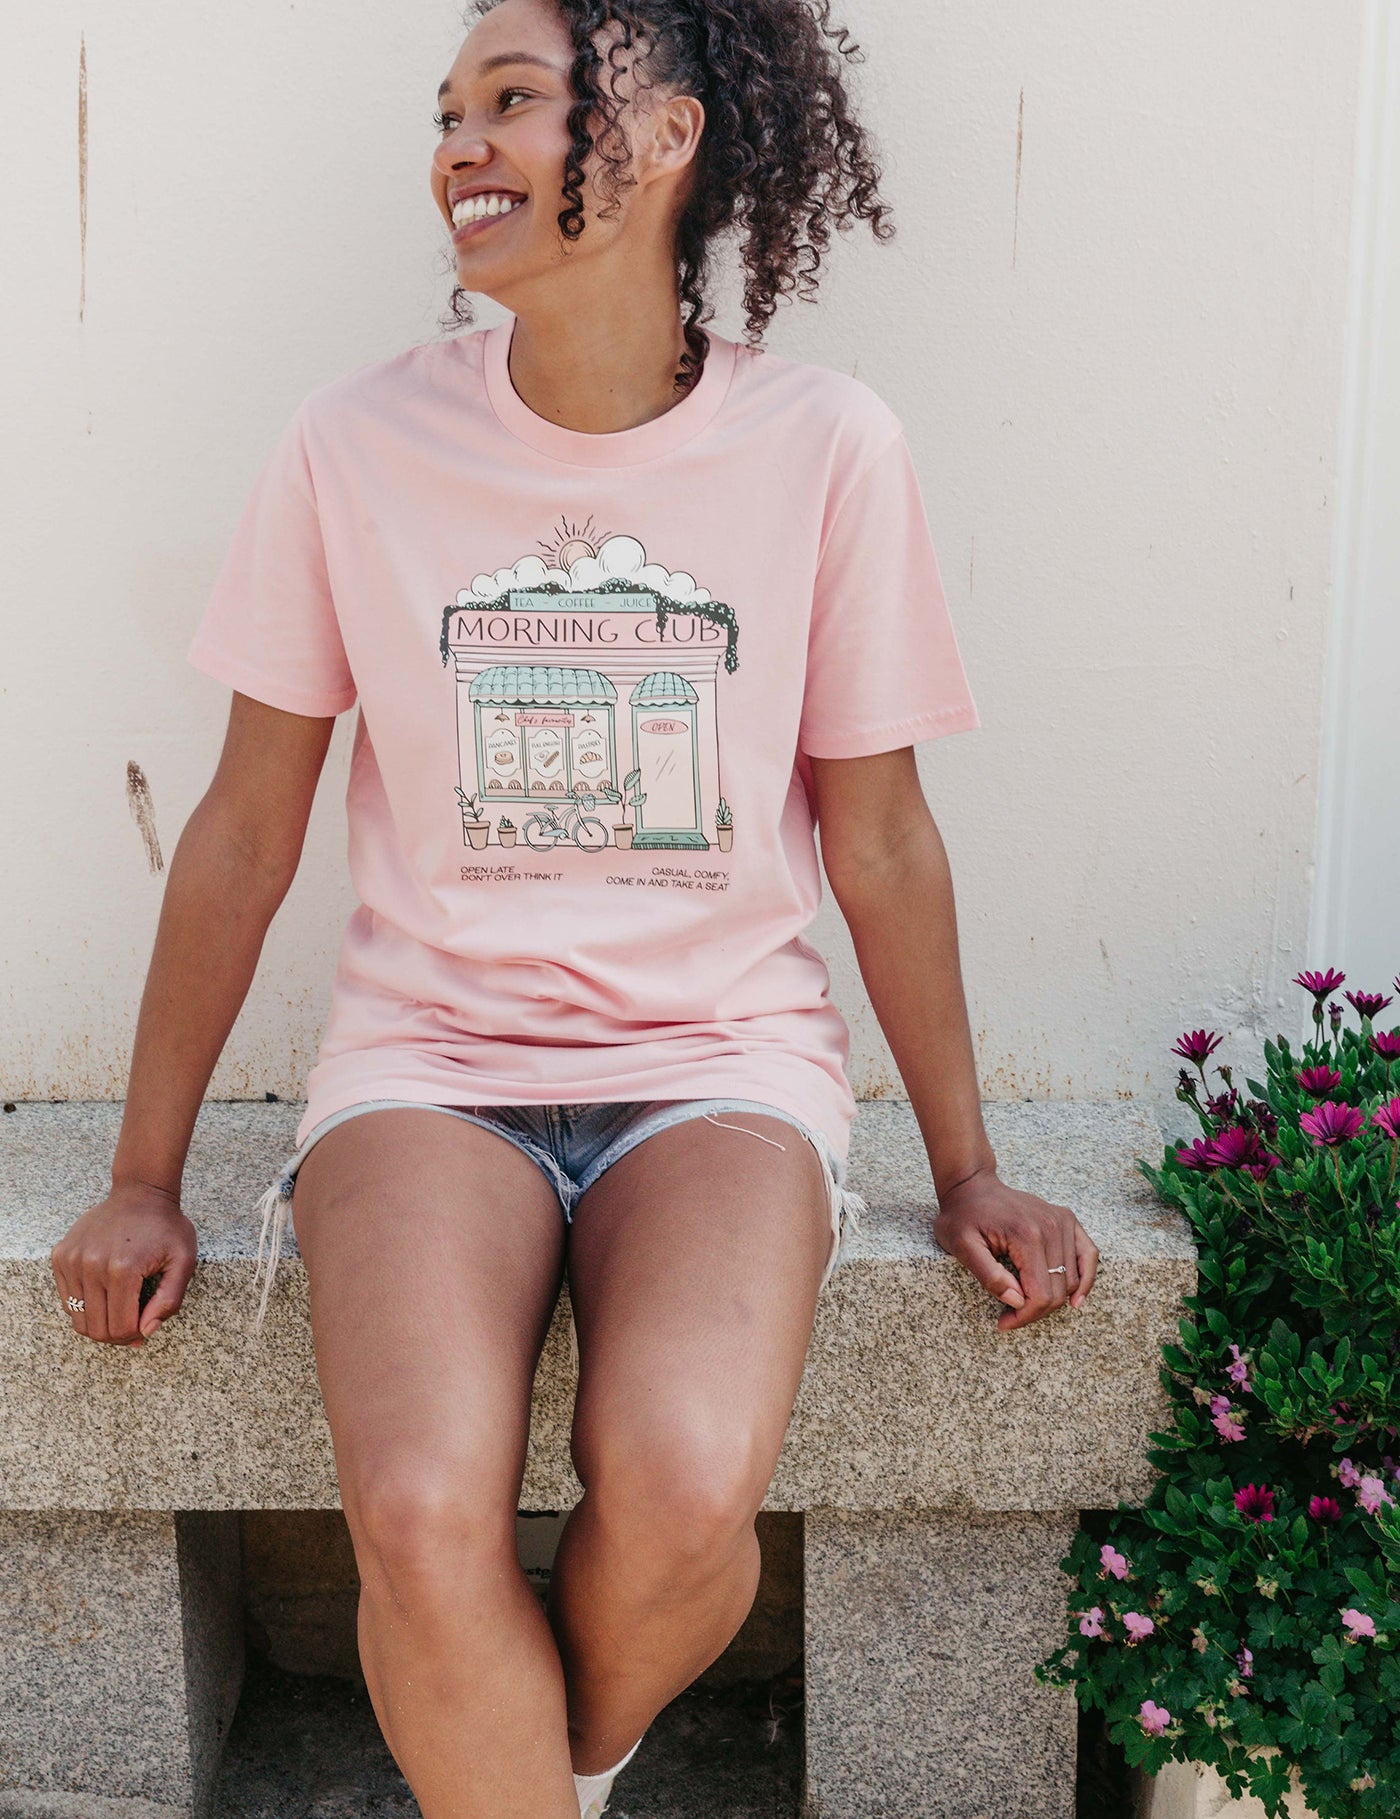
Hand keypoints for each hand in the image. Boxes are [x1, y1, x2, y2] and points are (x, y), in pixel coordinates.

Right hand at [50, 1183, 197, 1345]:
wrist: (141, 1193)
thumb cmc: (165, 1227)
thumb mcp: (183, 1261)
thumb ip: (169, 1300)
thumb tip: (146, 1330)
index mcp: (123, 1269)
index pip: (121, 1327)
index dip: (135, 1336)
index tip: (144, 1330)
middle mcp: (91, 1266)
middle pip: (96, 1328)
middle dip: (116, 1336)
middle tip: (132, 1328)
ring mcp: (72, 1260)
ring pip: (78, 1318)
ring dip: (98, 1324)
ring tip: (118, 1313)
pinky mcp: (61, 1255)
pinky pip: (66, 1298)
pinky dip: (84, 1306)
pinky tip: (104, 1295)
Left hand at [932, 1166, 1098, 1330]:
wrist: (971, 1185)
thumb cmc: (962, 1215)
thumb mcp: (961, 1246)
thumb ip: (989, 1276)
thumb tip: (1017, 1302)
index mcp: (1027, 1235)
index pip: (1040, 1294)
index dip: (1024, 1317)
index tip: (1003, 1323)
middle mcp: (1052, 1226)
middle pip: (1058, 1290)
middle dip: (1035, 1312)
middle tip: (1010, 1317)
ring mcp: (1063, 1221)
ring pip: (1073, 1279)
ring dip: (1055, 1300)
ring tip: (1028, 1306)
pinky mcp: (1067, 1219)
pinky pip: (1089, 1254)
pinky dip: (1086, 1278)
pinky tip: (1076, 1298)